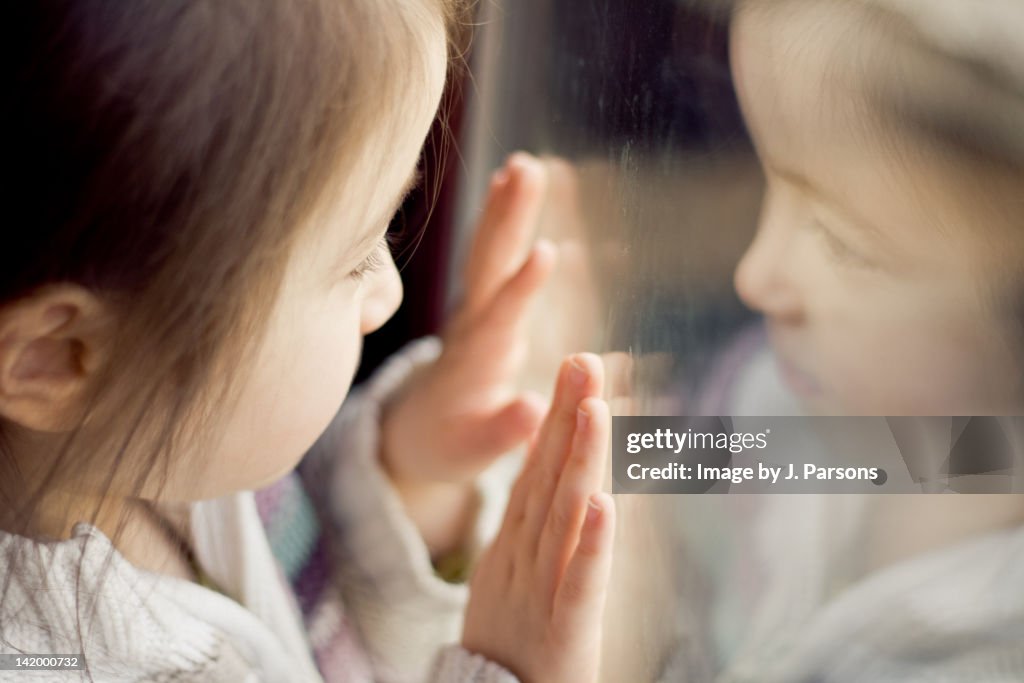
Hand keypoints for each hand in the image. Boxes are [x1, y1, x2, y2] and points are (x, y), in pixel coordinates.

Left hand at [380, 153, 555, 556]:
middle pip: (491, 263)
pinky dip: (502, 218)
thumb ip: (503, 430)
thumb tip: (533, 407)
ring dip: (505, 206)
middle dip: (510, 218)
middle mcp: (473, 323)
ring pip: (489, 250)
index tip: (546, 251)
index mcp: (478, 358)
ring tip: (524, 163)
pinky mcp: (478, 304)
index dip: (522, 285)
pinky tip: (513, 184)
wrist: (412, 433)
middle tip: (528, 169)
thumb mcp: (474, 449)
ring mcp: (473, 309)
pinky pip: (491, 254)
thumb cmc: (449, 444)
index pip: (501, 315)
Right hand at [462, 354, 615, 682]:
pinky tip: (604, 502)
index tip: (578, 364)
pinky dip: (590, 544)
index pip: (538, 466)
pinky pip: (579, 584)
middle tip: (585, 360)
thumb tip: (550, 452)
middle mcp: (524, 555)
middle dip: (567, 417)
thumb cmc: (511, 633)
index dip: (558, 415)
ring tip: (594, 409)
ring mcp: (539, 589)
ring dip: (578, 460)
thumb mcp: (513, 563)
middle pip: (548, 478)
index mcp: (514, 540)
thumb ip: (532, 509)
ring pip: (563, 516)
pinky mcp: (563, 631)